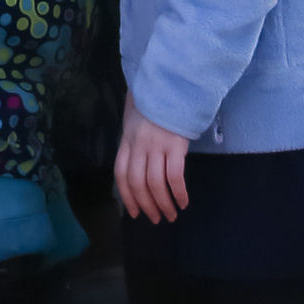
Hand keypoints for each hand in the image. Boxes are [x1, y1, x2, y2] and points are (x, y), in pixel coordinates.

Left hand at [113, 92, 189, 223]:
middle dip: (146, 205)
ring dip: (163, 204)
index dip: (127, 197)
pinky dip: (179, 193)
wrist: (171, 85)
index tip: (135, 213)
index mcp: (126, 140)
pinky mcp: (175, 145)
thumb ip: (134, 143)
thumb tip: (139, 170)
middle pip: (137, 182)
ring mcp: (156, 145)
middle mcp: (138, 145)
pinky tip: (183, 202)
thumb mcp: (135, 122)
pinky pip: (174, 176)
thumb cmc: (154, 105)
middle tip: (156, 219)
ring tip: (171, 215)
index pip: (120, 175)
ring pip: (155, 183)